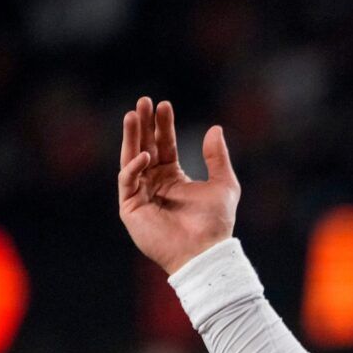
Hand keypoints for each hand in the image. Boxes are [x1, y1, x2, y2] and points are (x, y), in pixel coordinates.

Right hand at [117, 96, 239, 276]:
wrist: (205, 251)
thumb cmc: (216, 223)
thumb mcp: (224, 184)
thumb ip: (217, 157)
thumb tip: (215, 128)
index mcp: (173, 178)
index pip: (163, 144)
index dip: (162, 125)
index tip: (163, 104)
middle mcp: (154, 183)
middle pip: (144, 146)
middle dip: (142, 124)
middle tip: (143, 101)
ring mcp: (141, 195)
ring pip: (130, 159)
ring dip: (131, 137)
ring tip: (132, 114)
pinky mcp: (131, 208)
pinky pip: (127, 181)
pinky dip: (134, 167)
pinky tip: (146, 155)